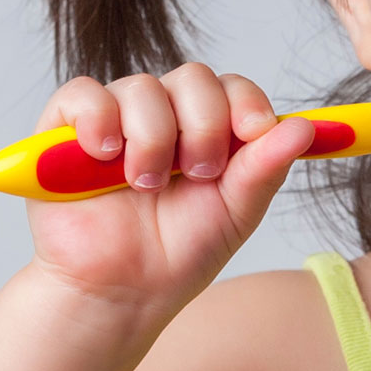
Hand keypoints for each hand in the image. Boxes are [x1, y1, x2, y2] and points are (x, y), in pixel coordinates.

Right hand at [20, 63, 314, 321]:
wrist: (120, 294)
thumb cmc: (177, 254)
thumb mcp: (235, 213)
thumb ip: (265, 168)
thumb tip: (306, 127)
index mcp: (207, 129)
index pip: (231, 87)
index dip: (247, 102)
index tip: (255, 133)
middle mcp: (163, 115)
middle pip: (192, 77)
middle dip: (203, 124)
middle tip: (199, 172)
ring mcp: (114, 119)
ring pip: (142, 87)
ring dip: (153, 137)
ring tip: (146, 185)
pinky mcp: (64, 130)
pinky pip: (84, 94)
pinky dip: (98, 118)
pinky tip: (107, 155)